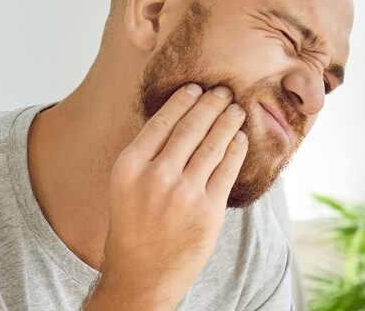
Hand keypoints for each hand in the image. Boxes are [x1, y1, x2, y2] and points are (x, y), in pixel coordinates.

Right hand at [84, 84, 247, 309]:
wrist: (141, 275)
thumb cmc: (132, 229)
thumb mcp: (124, 187)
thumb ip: (145, 157)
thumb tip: (177, 120)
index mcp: (129, 166)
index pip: (161, 121)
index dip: (183, 100)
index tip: (195, 88)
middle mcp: (156, 176)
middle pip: (190, 127)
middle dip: (211, 104)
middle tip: (223, 91)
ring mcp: (184, 193)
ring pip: (213, 145)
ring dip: (228, 121)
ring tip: (236, 110)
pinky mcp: (208, 211)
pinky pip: (227, 169)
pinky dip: (236, 149)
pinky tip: (240, 139)